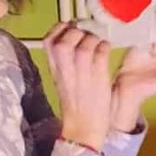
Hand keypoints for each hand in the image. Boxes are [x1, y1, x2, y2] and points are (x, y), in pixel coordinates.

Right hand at [43, 22, 115, 150]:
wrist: (84, 126)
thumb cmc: (76, 101)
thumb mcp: (63, 78)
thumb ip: (65, 58)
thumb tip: (76, 34)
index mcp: (53, 68)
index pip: (49, 40)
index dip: (61, 29)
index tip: (71, 29)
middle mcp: (65, 69)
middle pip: (65, 40)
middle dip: (77, 32)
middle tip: (87, 37)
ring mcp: (82, 73)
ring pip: (86, 44)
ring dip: (94, 39)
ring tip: (98, 44)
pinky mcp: (99, 77)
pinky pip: (103, 52)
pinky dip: (106, 47)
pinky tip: (106, 51)